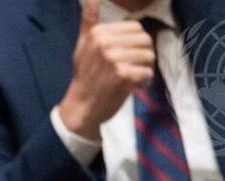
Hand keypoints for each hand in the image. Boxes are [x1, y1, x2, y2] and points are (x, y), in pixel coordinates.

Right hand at [57, 0, 154, 140]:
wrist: (81, 107)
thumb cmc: (84, 77)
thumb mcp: (82, 46)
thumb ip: (89, 22)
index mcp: (97, 34)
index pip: (135, 29)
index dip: (136, 44)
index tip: (125, 57)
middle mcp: (104, 43)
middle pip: (145, 41)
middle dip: (143, 57)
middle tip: (131, 69)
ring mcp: (113, 59)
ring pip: (149, 56)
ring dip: (145, 70)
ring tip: (132, 78)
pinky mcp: (122, 75)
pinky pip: (147, 72)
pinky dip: (143, 82)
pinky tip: (133, 87)